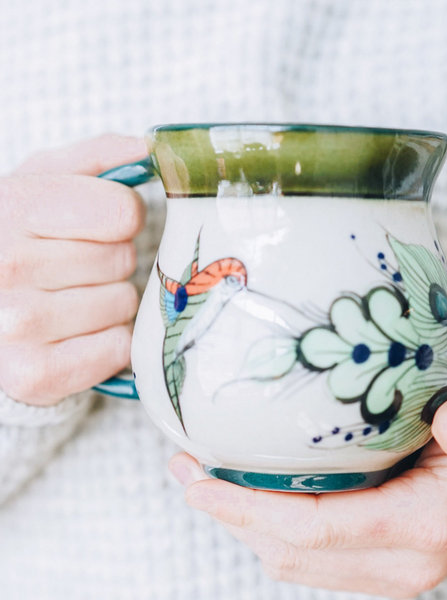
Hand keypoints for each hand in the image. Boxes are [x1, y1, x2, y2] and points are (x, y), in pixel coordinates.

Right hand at [0, 134, 146, 404]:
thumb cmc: (19, 240)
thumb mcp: (42, 183)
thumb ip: (95, 159)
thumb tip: (146, 149)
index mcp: (13, 206)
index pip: (124, 212)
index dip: (121, 219)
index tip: (95, 226)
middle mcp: (5, 265)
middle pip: (124, 259)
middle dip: (111, 262)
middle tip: (75, 268)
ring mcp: (16, 326)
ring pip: (124, 304)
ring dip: (110, 303)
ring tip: (71, 300)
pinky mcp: (34, 375)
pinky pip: (118, 348)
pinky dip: (109, 342)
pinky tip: (74, 334)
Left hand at [169, 368, 446, 597]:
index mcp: (425, 526)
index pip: (319, 528)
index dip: (250, 509)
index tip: (199, 481)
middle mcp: (404, 564)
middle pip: (293, 551)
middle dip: (231, 516)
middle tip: (186, 471)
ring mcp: (390, 571)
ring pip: (295, 560)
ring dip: (244, 524)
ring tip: (205, 479)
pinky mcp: (379, 561)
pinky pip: (310, 555)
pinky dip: (271, 528)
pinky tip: (251, 494)